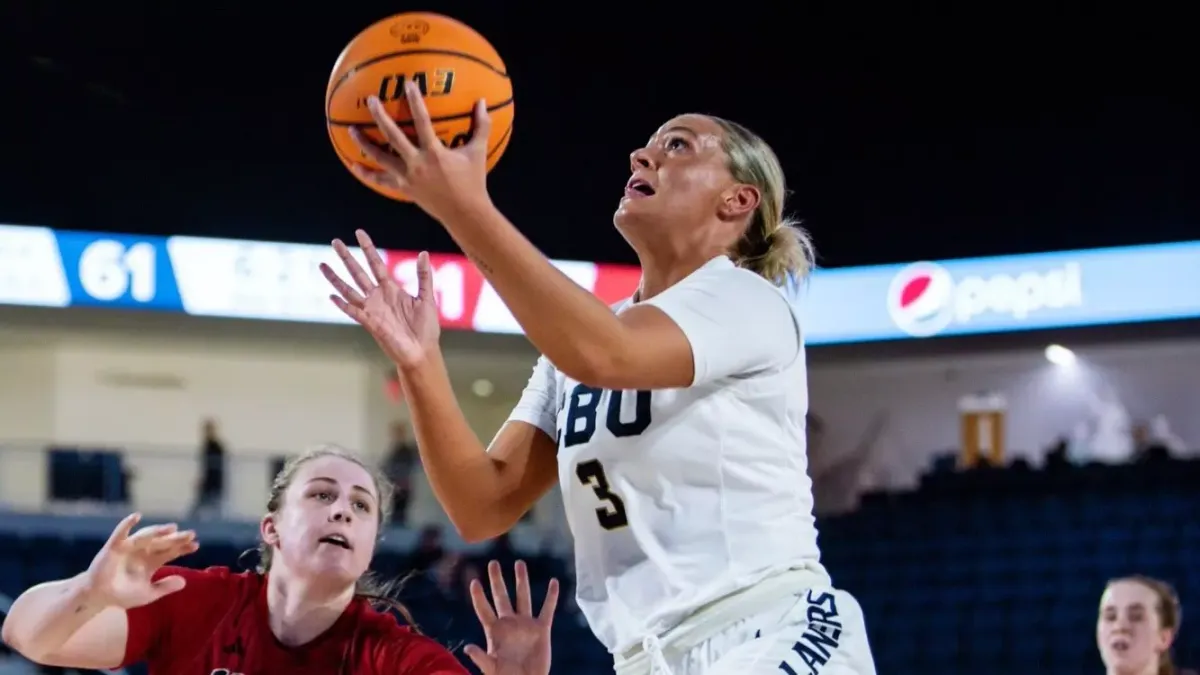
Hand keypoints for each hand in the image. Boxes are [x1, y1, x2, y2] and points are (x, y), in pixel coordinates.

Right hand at [83, 513, 197, 608]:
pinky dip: (127, 524)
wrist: (98, 597)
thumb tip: (185, 581)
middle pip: (163, 542)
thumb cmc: (122, 594)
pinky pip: (120, 533)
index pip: (171, 552)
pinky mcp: (113, 547)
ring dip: (158, 531)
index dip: (183, 548)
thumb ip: (164, 587)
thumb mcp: (147, 594)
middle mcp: (143, 551)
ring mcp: (129, 548)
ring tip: (173, 528)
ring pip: (146, 537)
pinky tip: (136, 516)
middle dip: (176, 539)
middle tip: (191, 534)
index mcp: (152, 561)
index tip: (196, 545)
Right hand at [319, 229, 440, 368]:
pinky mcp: (371, 324)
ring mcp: (372, 310)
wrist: (422, 352)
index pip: (375, 263)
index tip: (359, 232)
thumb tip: (423, 253)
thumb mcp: (427, 298)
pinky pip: (354, 312)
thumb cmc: (426, 328)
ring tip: (322, 265)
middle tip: (335, 241)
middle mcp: (378, 297)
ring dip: (336, 279)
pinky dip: (343, 304)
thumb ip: (424, 277)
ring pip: (349, 290)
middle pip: (358, 272)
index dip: (368, 248)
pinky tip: (332, 296)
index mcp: (391, 289)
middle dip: (347, 257)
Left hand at [349, 81, 492, 222]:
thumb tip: (483, 102)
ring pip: (380, 157)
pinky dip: (367, 173)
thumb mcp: (478, 152)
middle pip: (392, 136)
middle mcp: (417, 163)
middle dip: (380, 116)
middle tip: (370, 100)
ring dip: (364, 143)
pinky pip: (381, 180)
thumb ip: (481, 126)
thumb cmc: (473, 182)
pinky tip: (354, 165)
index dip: (414, 101)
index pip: (422, 121)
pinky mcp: (403, 188)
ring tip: (351, 129)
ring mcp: (407, 177)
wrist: (464, 214)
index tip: (407, 84)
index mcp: (434, 152)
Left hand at [464, 560, 559, 674]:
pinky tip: (554, 582)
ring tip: (520, 563)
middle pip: (501, 597)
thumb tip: (467, 648)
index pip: (484, 609)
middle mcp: (509, 624)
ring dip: (522, 580)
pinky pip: (547, 609)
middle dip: (497, 580)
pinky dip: (551, 596)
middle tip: (493, 563)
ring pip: (523, 597)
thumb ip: (481, 658)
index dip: (478, 596)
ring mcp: (526, 625)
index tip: (473, 581)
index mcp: (495, 632)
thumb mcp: (491, 669)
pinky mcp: (542, 630)